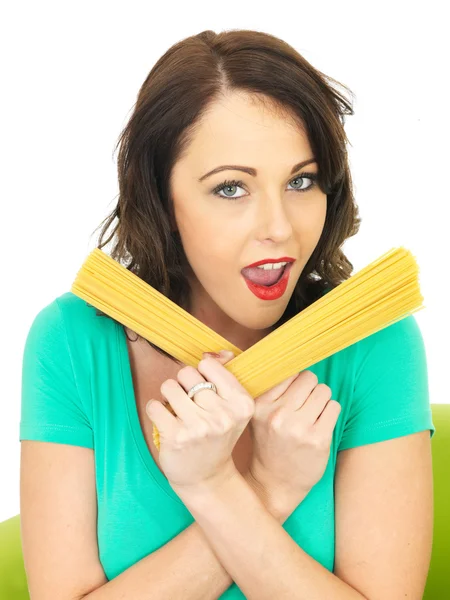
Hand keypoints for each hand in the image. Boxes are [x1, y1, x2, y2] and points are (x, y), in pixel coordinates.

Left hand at [145, 350, 253, 492]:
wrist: (207, 477)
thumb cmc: (217, 435)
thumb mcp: (231, 407)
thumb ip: (225, 375)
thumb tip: (215, 353)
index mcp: (242, 403)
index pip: (208, 365)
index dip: (201, 374)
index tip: (204, 390)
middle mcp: (224, 415)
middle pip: (187, 373)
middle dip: (183, 384)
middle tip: (189, 403)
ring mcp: (200, 427)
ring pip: (169, 386)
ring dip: (168, 396)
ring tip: (177, 411)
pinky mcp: (177, 437)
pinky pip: (154, 406)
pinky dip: (155, 410)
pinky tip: (166, 422)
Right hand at [248, 370, 341, 507]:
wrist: (274, 483)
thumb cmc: (269, 443)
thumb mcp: (259, 415)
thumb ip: (272, 391)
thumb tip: (293, 358)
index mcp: (260, 405)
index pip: (288, 373)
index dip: (294, 382)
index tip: (293, 394)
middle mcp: (278, 414)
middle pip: (308, 378)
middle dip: (310, 389)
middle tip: (304, 405)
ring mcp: (298, 428)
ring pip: (323, 391)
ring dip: (322, 401)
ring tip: (311, 416)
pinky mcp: (318, 439)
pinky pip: (334, 407)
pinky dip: (330, 413)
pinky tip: (319, 425)